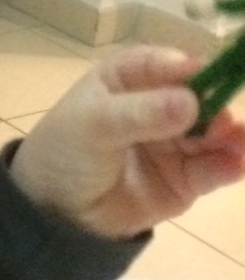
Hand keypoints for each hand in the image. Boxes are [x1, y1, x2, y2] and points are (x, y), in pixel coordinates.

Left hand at [10, 44, 244, 238]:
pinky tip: (237, 163)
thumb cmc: (63, 154)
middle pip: (199, 98)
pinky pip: (213, 169)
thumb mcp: (92, 126)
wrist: (53, 214)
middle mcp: (157, 105)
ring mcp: (175, 142)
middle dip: (217, 105)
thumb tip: (190, 103)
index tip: (209, 72)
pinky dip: (229, 165)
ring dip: (230, 135)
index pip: (166, 64)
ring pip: (213, 133)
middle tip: (225, 120)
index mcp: (127, 78)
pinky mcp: (186, 178)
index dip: (189, 67)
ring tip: (239, 142)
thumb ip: (140, 115)